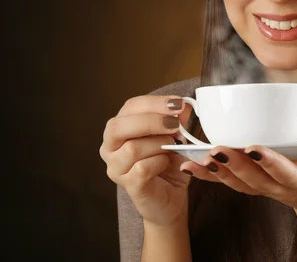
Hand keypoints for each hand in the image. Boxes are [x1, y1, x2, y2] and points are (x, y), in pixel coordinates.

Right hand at [99, 95, 192, 226]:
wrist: (172, 196)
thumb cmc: (170, 162)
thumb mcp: (176, 135)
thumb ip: (178, 119)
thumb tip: (184, 107)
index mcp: (121, 128)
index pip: (130, 107)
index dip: (154, 103)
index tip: (178, 103)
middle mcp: (110, 148)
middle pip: (118, 126)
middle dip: (151, 121)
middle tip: (175, 124)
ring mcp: (116, 168)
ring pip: (132, 148)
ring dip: (160, 144)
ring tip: (174, 147)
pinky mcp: (128, 185)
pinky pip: (142, 168)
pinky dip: (161, 162)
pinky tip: (167, 163)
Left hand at [180, 144, 296, 213]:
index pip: (285, 173)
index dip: (269, 162)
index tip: (254, 147)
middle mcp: (281, 189)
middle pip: (256, 180)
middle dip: (235, 165)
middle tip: (218, 149)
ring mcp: (265, 189)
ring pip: (239, 184)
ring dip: (218, 172)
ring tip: (199, 158)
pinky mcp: (254, 185)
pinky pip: (230, 183)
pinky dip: (210, 176)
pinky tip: (191, 165)